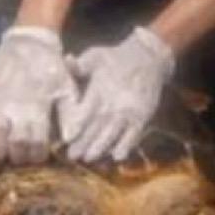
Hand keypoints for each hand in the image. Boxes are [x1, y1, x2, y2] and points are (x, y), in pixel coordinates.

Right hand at [0, 26, 78, 164]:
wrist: (28, 41)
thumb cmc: (50, 66)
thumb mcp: (66, 88)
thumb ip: (69, 114)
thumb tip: (69, 140)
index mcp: (38, 110)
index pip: (36, 145)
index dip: (37, 156)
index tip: (38, 156)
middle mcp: (17, 111)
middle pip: (15, 147)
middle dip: (19, 157)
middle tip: (22, 158)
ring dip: (0, 150)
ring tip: (5, 154)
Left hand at [59, 26, 174, 161]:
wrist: (148, 56)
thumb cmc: (116, 56)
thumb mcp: (96, 56)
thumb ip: (80, 65)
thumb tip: (66, 61)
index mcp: (99, 90)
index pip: (84, 114)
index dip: (75, 128)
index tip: (66, 140)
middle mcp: (113, 104)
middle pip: (96, 129)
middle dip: (84, 144)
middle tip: (73, 156)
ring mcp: (129, 112)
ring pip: (112, 135)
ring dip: (100, 149)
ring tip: (89, 159)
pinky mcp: (142, 116)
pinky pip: (134, 135)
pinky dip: (126, 146)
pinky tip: (117, 157)